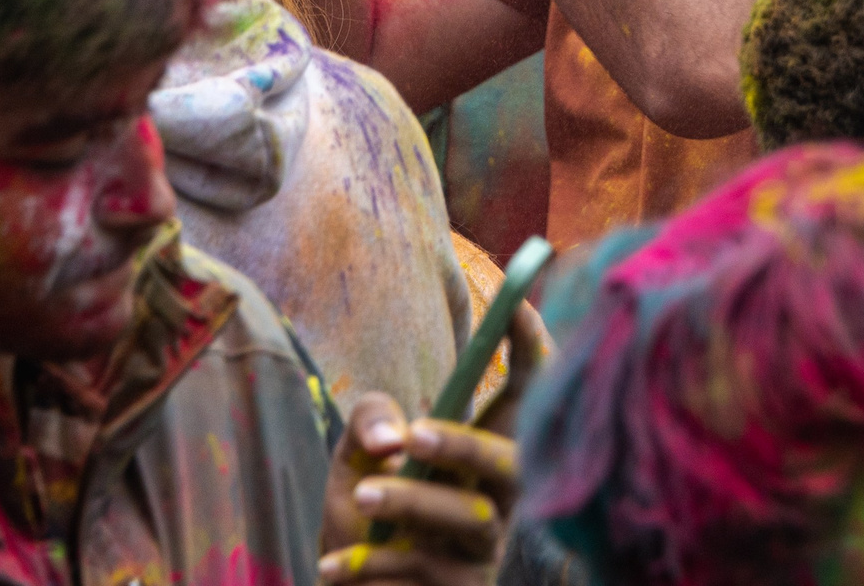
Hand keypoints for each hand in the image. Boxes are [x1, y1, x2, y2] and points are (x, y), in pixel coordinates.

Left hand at [319, 304, 543, 583]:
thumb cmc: (363, 518)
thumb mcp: (357, 457)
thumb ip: (372, 418)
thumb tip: (396, 440)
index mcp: (480, 453)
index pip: (525, 395)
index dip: (530, 348)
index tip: (515, 304)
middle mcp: (495, 497)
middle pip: (512, 465)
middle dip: (468, 445)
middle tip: (414, 435)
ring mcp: (482, 549)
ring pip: (471, 520)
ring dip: (413, 504)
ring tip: (361, 498)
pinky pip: (427, 572)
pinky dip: (376, 565)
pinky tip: (332, 564)